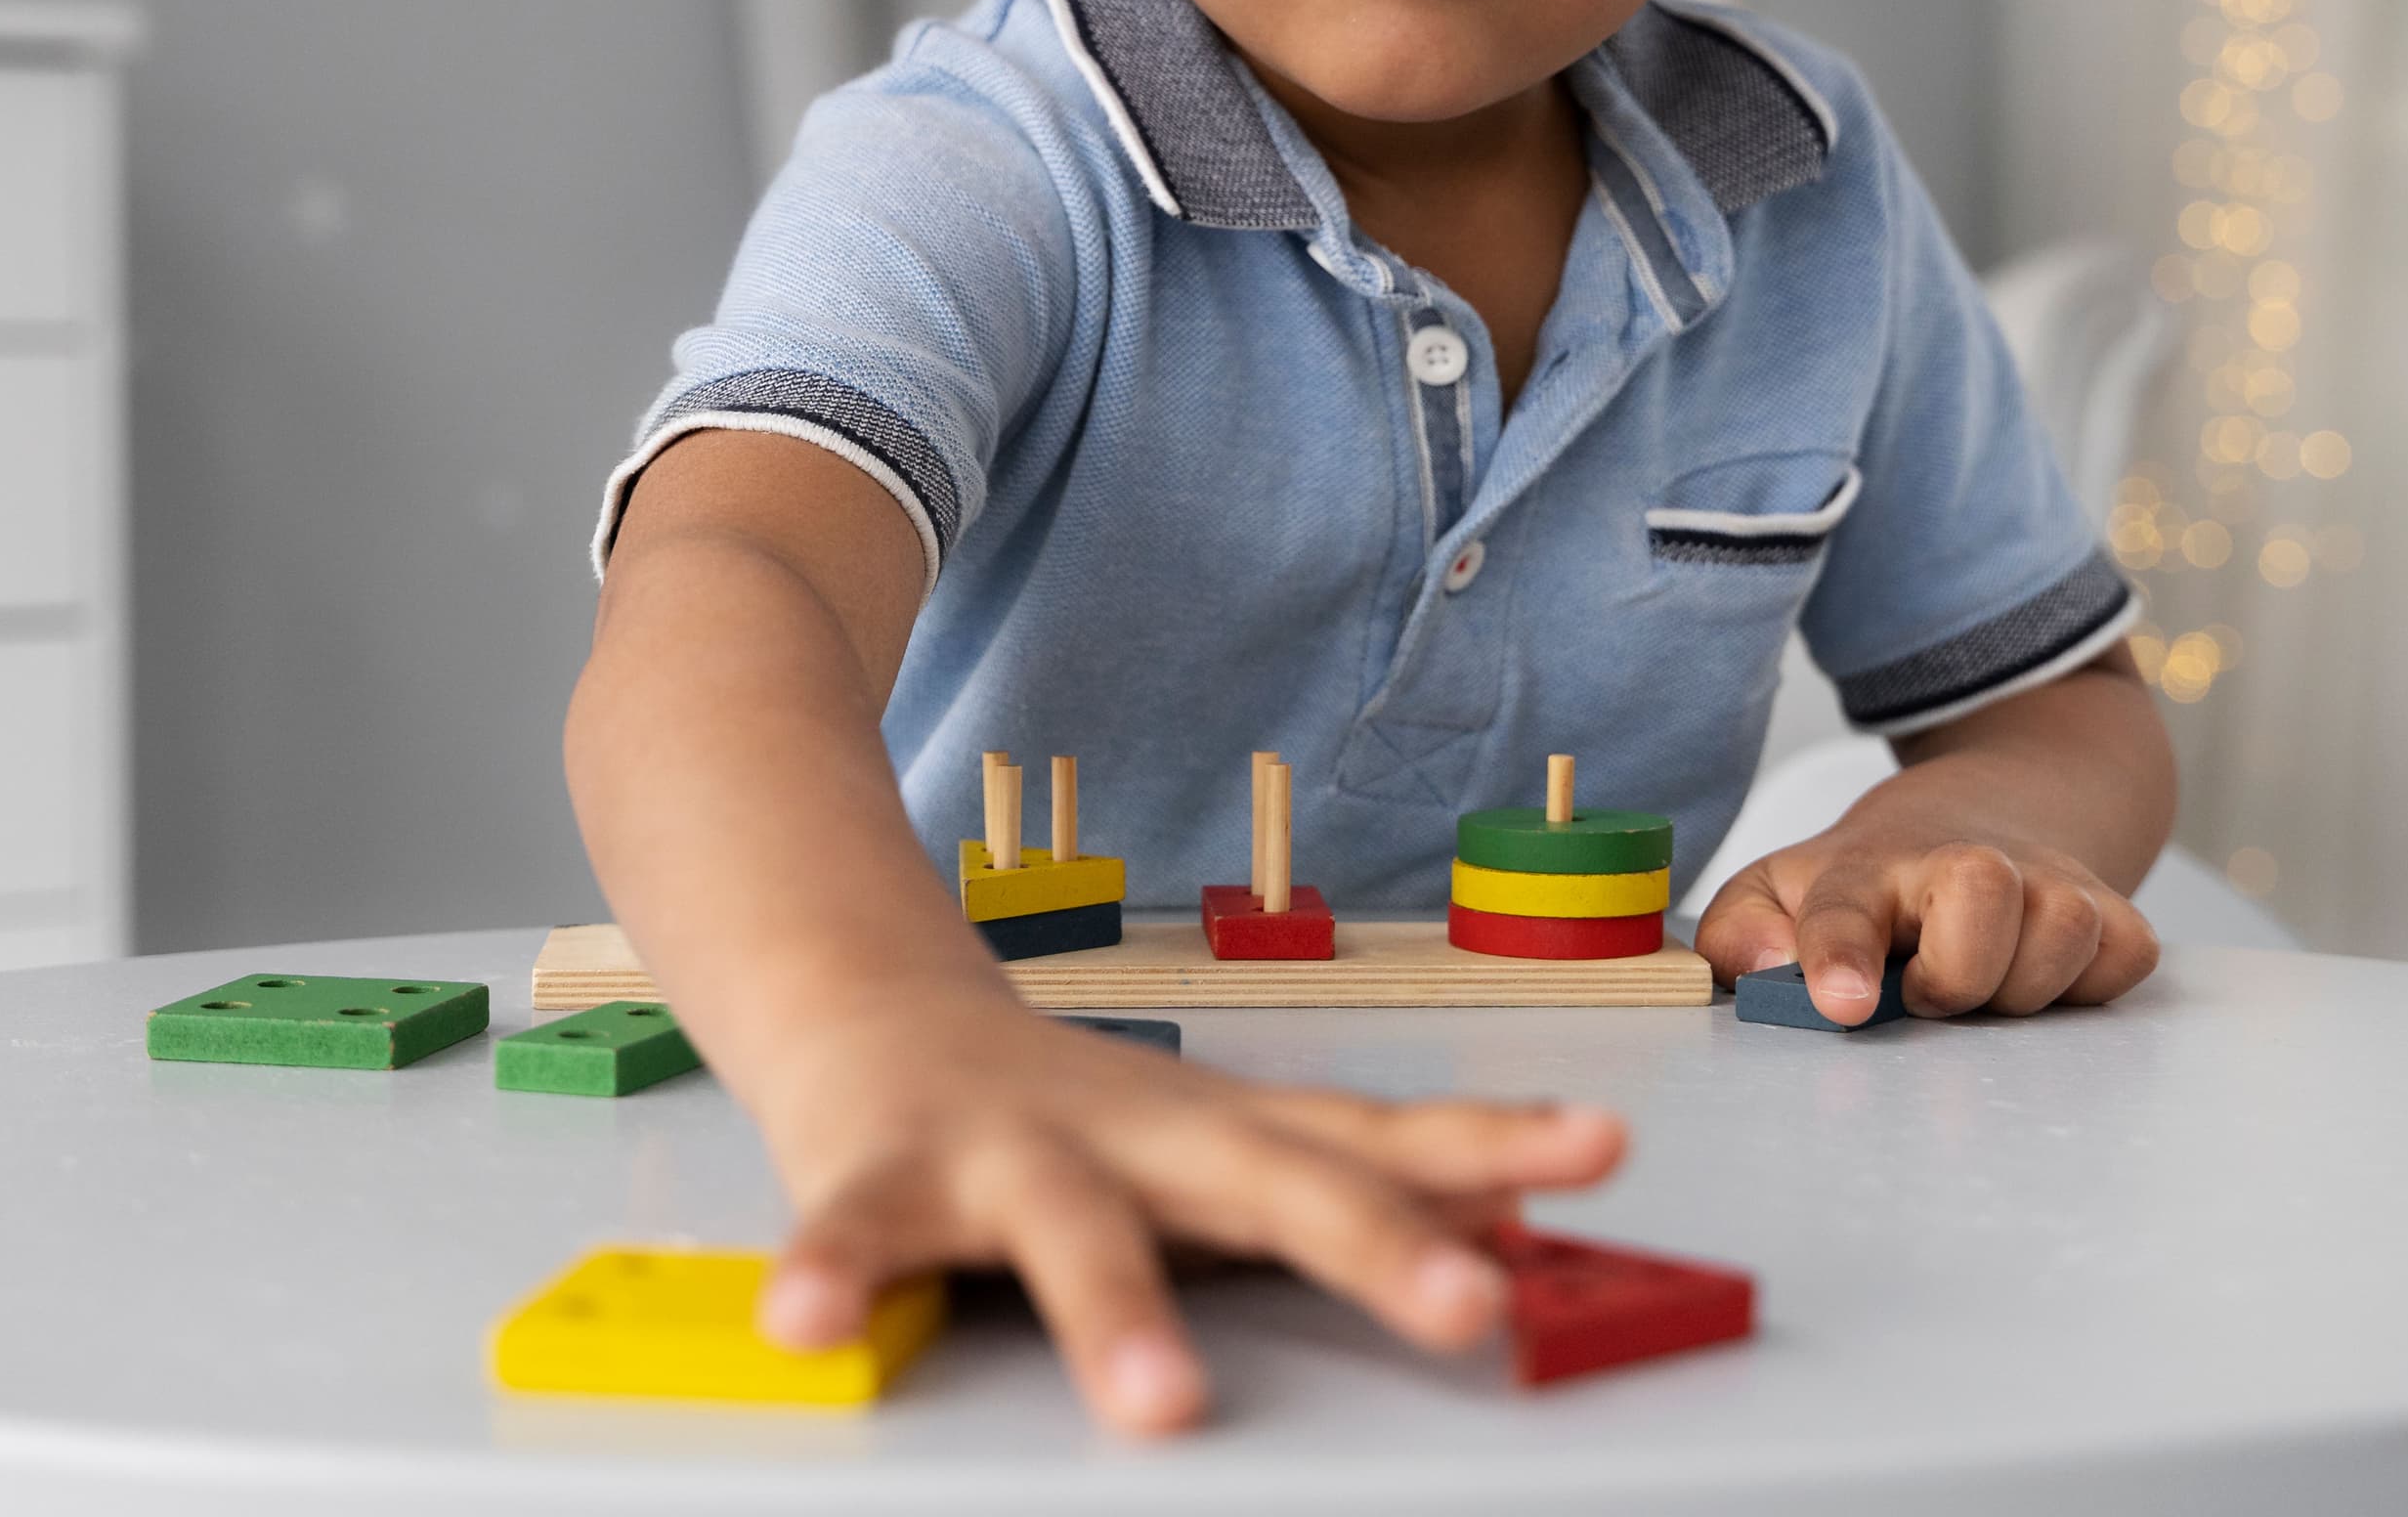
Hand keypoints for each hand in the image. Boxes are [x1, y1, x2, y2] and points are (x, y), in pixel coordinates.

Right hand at [740, 986, 1624, 1433]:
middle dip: (1374, 1242)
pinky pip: (858, 1233)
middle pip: (1270, 1181)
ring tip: (1163, 1406)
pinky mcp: (885, 1170)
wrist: (874, 1002)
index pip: (1382, 1135)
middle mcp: (1136, 1130)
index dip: (1494, 1145)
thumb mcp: (1220, 1141)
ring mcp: (1010, 1147)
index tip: (1602, 1149)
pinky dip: (833, 1276)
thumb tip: (1523, 1223)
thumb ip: (1348, 1181)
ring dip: (1117, 1314)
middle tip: (1470, 1305)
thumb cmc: (1076, 1112)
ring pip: (1071, 1228)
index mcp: (1223, 1134)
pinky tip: (806, 1326)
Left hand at [1691, 789, 2161, 1024]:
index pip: (1844, 907)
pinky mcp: (2115, 909)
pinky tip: (2041, 975)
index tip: (1841, 1003)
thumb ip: (1742, 933)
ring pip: (2065, 932)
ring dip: (2023, 986)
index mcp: (1868, 867)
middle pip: (1981, 892)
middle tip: (1926, 991)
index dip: (1838, 954)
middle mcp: (1965, 862)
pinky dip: (2088, 985)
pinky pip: (2124, 958)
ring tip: (1985, 981)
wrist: (1996, 808)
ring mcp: (2049, 881)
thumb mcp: (1785, 891)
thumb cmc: (1877, 880)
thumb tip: (1767, 970)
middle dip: (1957, 970)